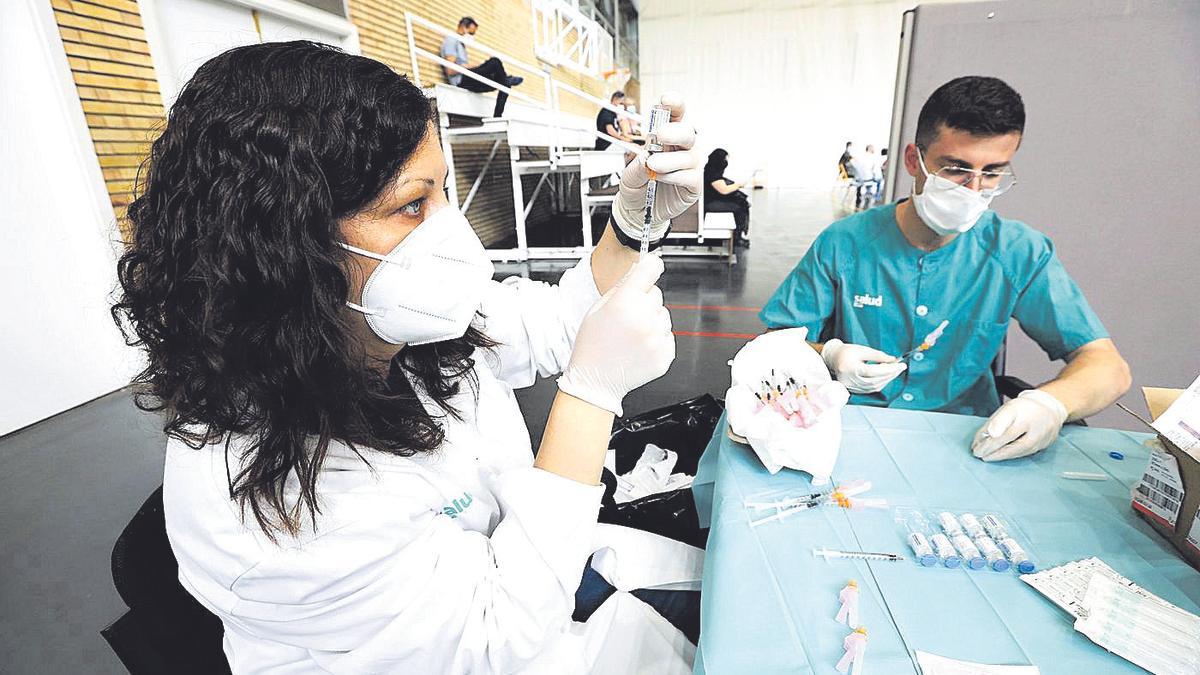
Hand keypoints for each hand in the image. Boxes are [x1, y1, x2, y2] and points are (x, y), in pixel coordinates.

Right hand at [558, 256, 674, 415]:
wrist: (595, 382)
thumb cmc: (592, 347)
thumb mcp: (597, 309)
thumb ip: (620, 288)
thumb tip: (638, 270)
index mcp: (625, 304)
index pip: (651, 268)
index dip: (651, 264)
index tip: (651, 265)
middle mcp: (644, 319)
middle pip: (656, 293)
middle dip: (644, 299)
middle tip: (627, 316)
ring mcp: (657, 338)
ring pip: (664, 314)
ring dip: (651, 320)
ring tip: (631, 334)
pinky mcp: (666, 354)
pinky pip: (667, 334)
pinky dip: (656, 338)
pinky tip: (638, 346)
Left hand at [611, 93, 700, 245]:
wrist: (638, 211)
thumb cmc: (637, 186)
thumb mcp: (628, 175)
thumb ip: (635, 166)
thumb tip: (646, 156)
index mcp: (666, 137)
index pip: (676, 115)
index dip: (675, 104)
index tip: (666, 100)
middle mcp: (681, 148)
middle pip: (688, 132)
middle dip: (675, 131)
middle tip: (659, 135)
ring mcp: (689, 165)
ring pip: (690, 155)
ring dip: (669, 159)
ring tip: (653, 166)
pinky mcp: (693, 184)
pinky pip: (691, 176)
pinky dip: (675, 176)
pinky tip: (662, 179)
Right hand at [820, 339, 906, 393]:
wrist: (832, 359)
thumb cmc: (846, 352)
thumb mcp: (862, 350)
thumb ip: (878, 356)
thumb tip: (893, 360)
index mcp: (850, 369)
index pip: (873, 371)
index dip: (889, 369)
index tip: (901, 364)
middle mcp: (850, 380)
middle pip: (875, 380)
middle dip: (891, 374)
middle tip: (901, 367)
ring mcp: (852, 387)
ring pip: (875, 387)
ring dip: (887, 379)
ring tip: (895, 371)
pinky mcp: (854, 390)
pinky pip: (871, 389)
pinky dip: (881, 383)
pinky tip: (886, 376)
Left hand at [972, 390, 1067, 461]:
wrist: (1049, 409)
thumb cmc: (1023, 409)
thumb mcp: (1008, 408)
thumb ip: (996, 422)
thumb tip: (986, 437)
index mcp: (1024, 416)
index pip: (1006, 433)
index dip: (990, 443)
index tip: (977, 448)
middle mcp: (1035, 428)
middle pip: (1013, 445)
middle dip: (994, 452)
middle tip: (979, 455)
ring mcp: (1041, 438)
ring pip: (1019, 451)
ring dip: (1001, 456)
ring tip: (987, 457)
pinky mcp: (1043, 446)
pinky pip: (1024, 453)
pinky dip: (1010, 455)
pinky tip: (1001, 456)